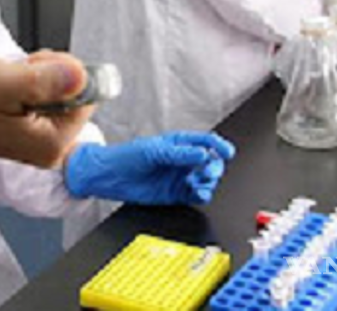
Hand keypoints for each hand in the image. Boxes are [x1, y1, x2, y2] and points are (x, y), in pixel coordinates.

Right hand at [0, 52, 91, 168]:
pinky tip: (3, 87)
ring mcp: (37, 141)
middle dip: (48, 74)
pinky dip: (26, 83)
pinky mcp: (26, 130)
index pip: (87, 95)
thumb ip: (44, 80)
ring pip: (58, 91)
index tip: (31, 71)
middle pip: (75, 94)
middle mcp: (48, 148)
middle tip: (14, 76)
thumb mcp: (1, 82)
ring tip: (4, 82)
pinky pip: (42, 97)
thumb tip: (81, 75)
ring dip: (36, 76)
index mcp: (50, 144)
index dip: (61, 72)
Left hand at [64, 132, 235, 204]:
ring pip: (206, 179)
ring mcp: (180, 177)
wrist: (110, 177)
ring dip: (209, 181)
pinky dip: (202, 194)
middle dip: (214, 166)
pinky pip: (197, 195)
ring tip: (200, 182)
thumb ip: (179, 154)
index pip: (206, 141)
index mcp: (178, 144)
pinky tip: (198, 192)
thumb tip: (203, 153)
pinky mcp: (177, 193)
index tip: (226, 152)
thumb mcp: (154, 151)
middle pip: (211, 162)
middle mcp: (183, 160)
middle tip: (208, 171)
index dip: (219, 146)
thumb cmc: (126, 157)